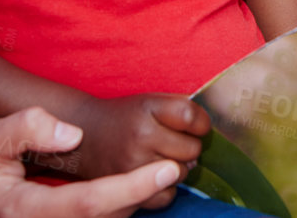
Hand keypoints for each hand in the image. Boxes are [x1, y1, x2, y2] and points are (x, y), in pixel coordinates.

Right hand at [0, 106, 181, 217]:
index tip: (166, 168)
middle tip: (175, 165)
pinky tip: (132, 190)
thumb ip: (26, 127)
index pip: (91, 203)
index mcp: (24, 211)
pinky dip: (118, 210)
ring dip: (134, 204)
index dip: (132, 187)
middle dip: (143, 195)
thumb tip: (71, 133)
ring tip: (159, 173)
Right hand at [52, 93, 209, 207]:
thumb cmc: (126, 117)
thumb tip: (209, 128)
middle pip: (192, 149)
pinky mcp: (127, 188)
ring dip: (178, 168)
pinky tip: (155, 175)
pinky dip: (165, 188)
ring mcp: (133, 165)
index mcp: (147, 108)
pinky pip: (166, 196)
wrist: (87, 136)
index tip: (196, 125)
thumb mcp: (150, 101)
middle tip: (174, 143)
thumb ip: (179, 109)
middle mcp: (140, 136)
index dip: (201, 123)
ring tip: (162, 157)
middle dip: (189, 146)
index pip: (192, 117)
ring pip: (181, 173)